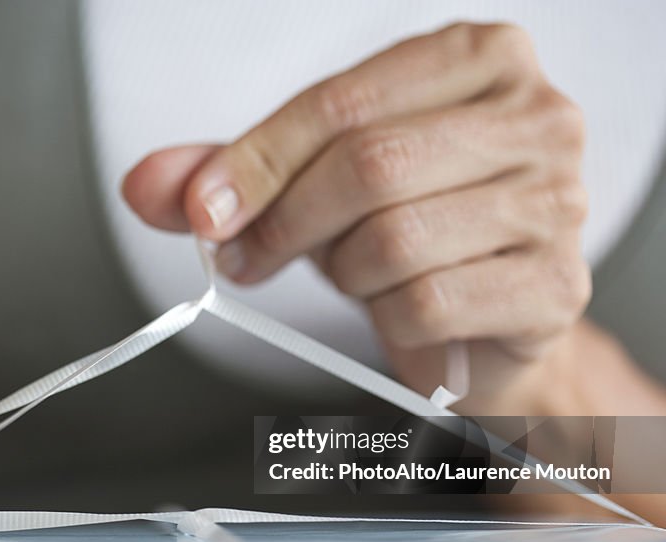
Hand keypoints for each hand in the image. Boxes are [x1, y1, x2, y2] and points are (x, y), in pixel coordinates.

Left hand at [123, 23, 590, 413]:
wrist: (484, 316)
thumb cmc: (406, 229)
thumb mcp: (317, 182)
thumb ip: (234, 174)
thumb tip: (145, 186)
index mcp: (477, 59)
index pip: (342, 103)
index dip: (256, 162)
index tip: (201, 211)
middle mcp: (535, 116)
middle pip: (369, 166)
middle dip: (285, 224)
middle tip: (245, 258)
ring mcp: (557, 201)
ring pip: (395, 241)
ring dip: (345, 274)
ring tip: (353, 274)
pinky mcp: (556, 285)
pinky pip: (429, 304)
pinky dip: (390, 320)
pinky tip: (402, 312)